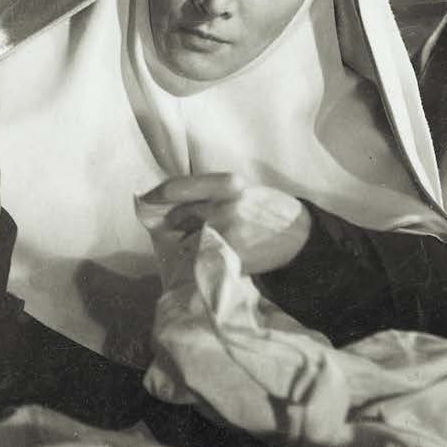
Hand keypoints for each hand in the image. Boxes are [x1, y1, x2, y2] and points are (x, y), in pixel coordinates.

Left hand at [138, 173, 311, 273]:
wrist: (300, 237)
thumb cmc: (272, 212)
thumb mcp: (246, 192)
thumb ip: (217, 195)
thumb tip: (182, 202)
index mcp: (228, 187)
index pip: (181, 187)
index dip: (158, 193)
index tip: (146, 198)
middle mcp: (222, 208)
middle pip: (179, 217)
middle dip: (177, 223)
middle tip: (180, 226)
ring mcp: (224, 234)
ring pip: (187, 241)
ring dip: (191, 243)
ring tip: (210, 242)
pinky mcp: (228, 256)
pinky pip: (201, 259)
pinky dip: (203, 258)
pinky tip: (219, 254)